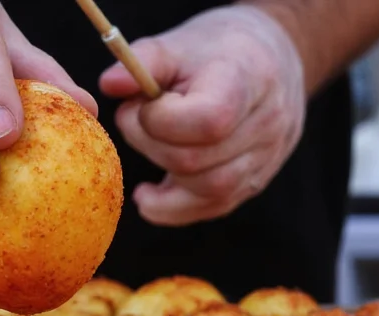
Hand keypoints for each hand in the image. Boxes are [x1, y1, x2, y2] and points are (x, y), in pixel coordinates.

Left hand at [99, 5, 304, 225]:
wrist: (268, 62)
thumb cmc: (216, 51)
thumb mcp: (179, 43)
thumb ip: (142, 61)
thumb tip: (109, 84)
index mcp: (249, 81)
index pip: (207, 121)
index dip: (160, 120)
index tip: (142, 104)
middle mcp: (267, 124)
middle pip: (197, 161)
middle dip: (151, 146)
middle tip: (137, 123)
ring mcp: (265, 159)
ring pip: (206, 192)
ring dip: (161, 178)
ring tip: (145, 147)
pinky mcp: (254, 183)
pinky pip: (212, 209)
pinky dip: (172, 208)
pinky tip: (150, 194)